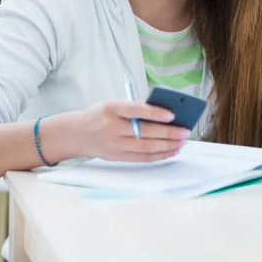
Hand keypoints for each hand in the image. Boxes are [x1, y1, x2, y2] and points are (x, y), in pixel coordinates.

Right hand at [73, 99, 189, 161]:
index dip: (154, 113)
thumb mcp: (113, 103)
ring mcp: (114, 144)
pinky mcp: (117, 157)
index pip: (135, 110)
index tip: (172, 115)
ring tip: (182, 142)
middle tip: (185, 131)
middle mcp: (111, 127)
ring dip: (167, 146)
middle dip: (168, 133)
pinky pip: (142, 158)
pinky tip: (171, 151)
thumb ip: (135, 107)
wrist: (76, 133)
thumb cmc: (100, 114)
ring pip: (145, 147)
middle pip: (144, 132)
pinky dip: (159, 155)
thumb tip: (165, 113)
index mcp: (111, 108)